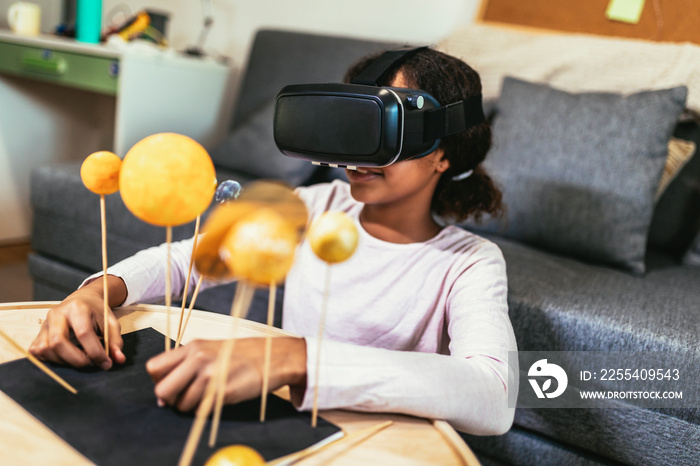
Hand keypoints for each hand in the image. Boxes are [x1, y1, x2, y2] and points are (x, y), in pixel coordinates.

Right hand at [29, 275, 126, 369]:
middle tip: (91, 363)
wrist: (82, 300)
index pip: (83, 333)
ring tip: (81, 359)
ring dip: (64, 361)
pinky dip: (52, 360)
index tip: (106, 362)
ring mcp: (44, 324)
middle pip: (58, 342)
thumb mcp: (110, 322)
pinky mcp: (38, 333)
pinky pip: (38, 352)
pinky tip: (66, 357)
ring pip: (46, 349)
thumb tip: (118, 359)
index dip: (95, 352)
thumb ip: (115, 341)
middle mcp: (57, 314)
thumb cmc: (97, 312)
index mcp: (77, 308)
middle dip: (77, 359)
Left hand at [146, 337, 306, 411]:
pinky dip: (206, 409)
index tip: (170, 385)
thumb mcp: (210, 349)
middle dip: (169, 399)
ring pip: (182, 404)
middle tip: (183, 397)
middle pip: (162, 390)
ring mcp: (211, 376)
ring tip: (207, 396)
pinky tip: (218, 398)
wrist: (273, 356)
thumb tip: (162, 394)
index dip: (158, 380)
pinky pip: (201, 410)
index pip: (154, 368)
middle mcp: (198, 359)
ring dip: (190, 406)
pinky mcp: (223, 392)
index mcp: (193, 347)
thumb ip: (186, 364)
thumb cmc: (241, 354)